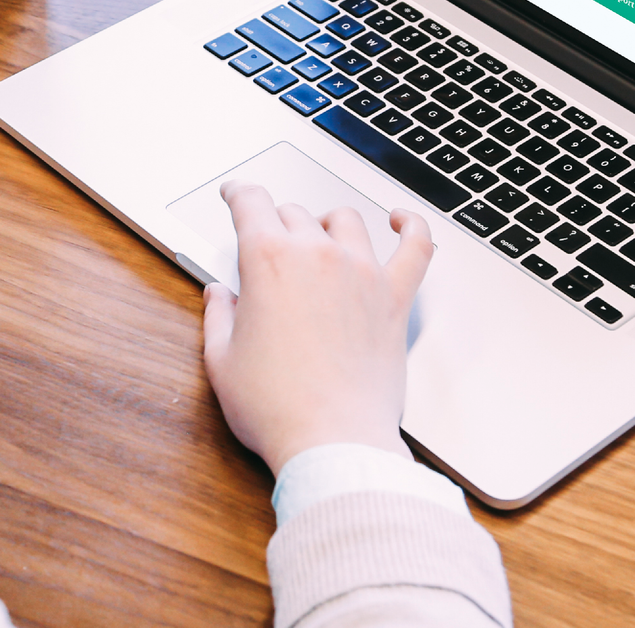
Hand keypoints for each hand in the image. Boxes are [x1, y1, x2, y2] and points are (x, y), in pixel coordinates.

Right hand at [200, 180, 433, 475]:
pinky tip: (401, 221)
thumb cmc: (277, 408)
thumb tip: (219, 296)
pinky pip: (416, 247)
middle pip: (294, 213)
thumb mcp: (222, 361)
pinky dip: (411, 227)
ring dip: (326, 223)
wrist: (332, 440)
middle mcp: (318, 255)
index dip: (238, 193)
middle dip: (276, 222)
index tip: (236, 194)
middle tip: (268, 242)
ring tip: (319, 236)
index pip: (251, 203)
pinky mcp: (395, 298)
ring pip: (346, 220)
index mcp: (268, 261)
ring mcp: (362, 273)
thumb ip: (218, 317)